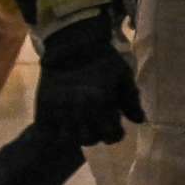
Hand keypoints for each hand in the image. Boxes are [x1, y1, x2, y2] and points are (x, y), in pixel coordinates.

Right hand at [34, 18, 143, 146]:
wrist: (73, 43)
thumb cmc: (103, 59)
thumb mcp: (123, 75)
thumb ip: (131, 100)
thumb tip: (140, 121)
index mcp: (103, 105)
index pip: (111, 136)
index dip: (115, 134)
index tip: (114, 126)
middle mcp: (81, 112)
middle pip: (89, 140)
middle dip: (96, 134)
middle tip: (96, 122)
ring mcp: (61, 112)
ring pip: (68, 140)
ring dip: (75, 135)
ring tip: (79, 123)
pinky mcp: (44, 109)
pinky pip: (48, 133)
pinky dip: (55, 133)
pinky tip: (63, 122)